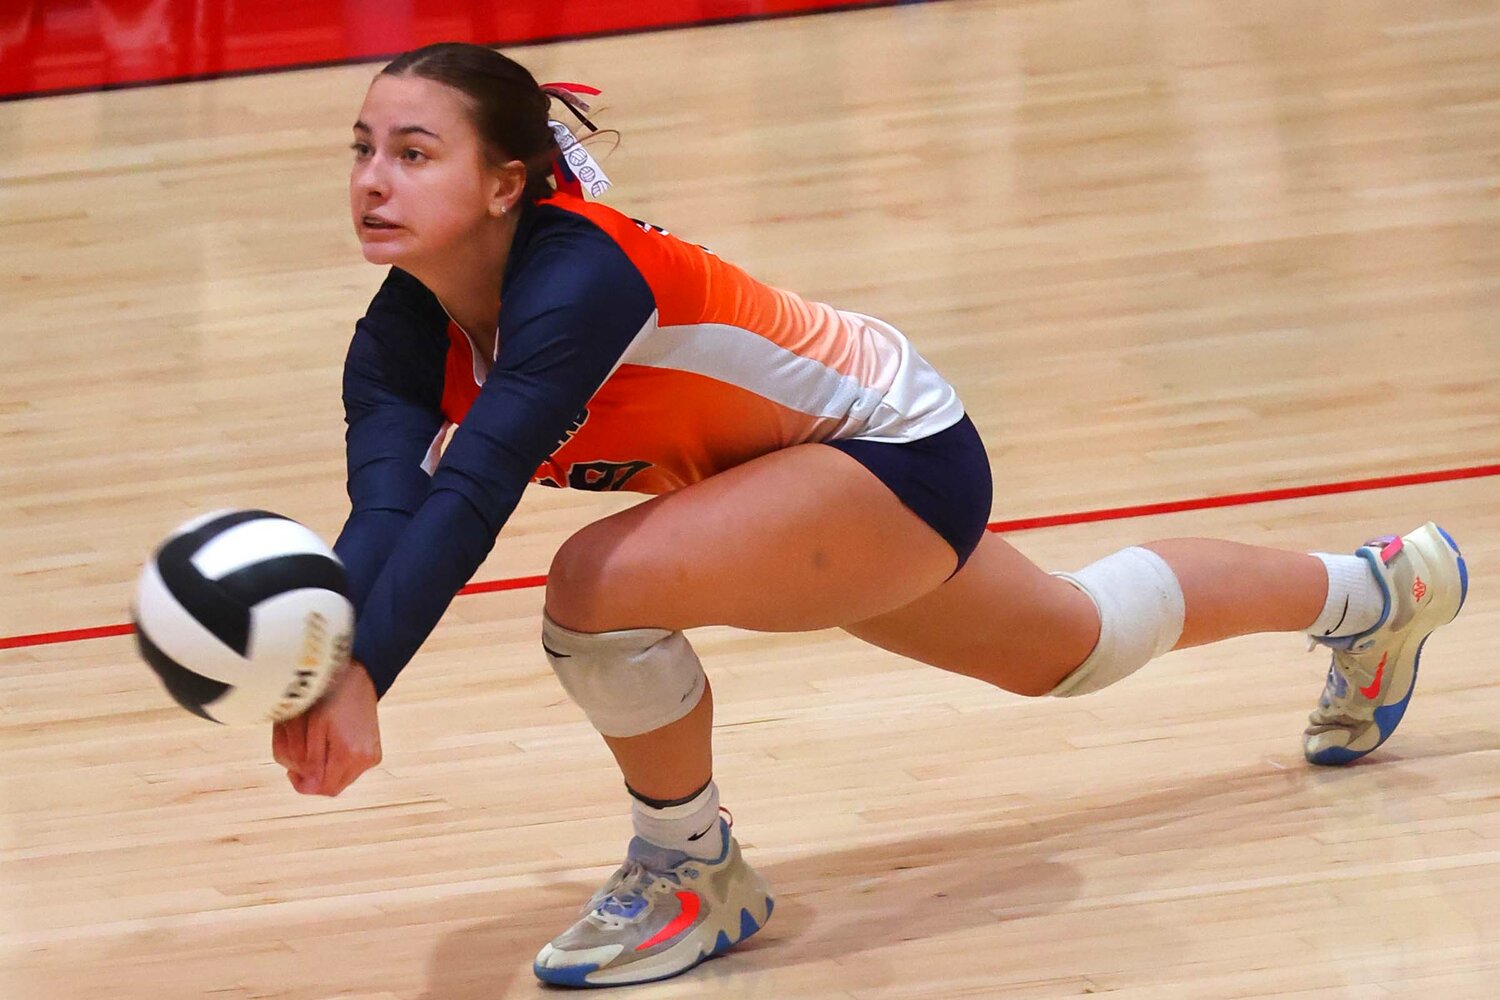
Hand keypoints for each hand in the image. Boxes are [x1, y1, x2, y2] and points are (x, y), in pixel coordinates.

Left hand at [271, 661, 380, 795]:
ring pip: (340, 779)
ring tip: (314, 748)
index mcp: (350, 752)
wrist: (358, 677)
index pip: (324, 788)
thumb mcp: (313, 726)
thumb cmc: (330, 697)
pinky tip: (329, 745)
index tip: (291, 772)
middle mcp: (365, 759)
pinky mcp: (373, 753)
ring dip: (324, 770)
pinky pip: (350, 770)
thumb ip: (310, 760)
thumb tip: (309, 787)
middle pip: (333, 787)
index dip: (304, 784)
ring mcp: (372, 757)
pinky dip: (335, 763)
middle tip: (300, 759)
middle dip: (313, 777)